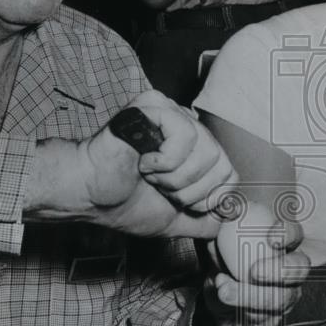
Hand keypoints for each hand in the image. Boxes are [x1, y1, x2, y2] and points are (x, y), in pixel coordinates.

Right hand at [78, 91, 236, 236]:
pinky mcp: (156, 106)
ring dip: (174, 177)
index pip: (230, 174)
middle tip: (160, 187)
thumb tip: (234, 214)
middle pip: (222, 165)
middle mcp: (187, 125)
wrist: (91, 196)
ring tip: (149, 174)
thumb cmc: (125, 202)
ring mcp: (172, 112)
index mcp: (195, 148)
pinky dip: (164, 160)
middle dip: (189, 190)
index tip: (174, 199)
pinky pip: (185, 135)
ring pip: (207, 151)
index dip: (205, 198)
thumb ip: (209, 220)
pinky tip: (143, 161)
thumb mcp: (178, 219)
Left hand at [202, 220, 310, 325]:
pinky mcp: (272, 320)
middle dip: (281, 269)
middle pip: (301, 269)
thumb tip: (221, 207)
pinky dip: (239, 305)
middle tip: (254, 271)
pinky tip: (222, 295)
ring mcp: (284, 298)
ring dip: (249, 293)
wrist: (216, 301)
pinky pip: (262, 316)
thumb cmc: (223, 265)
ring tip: (223, 287)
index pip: (295, 235)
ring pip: (280, 298)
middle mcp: (289, 272)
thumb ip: (220, 226)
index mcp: (281, 247)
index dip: (288, 235)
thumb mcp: (216, 244)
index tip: (271, 237)